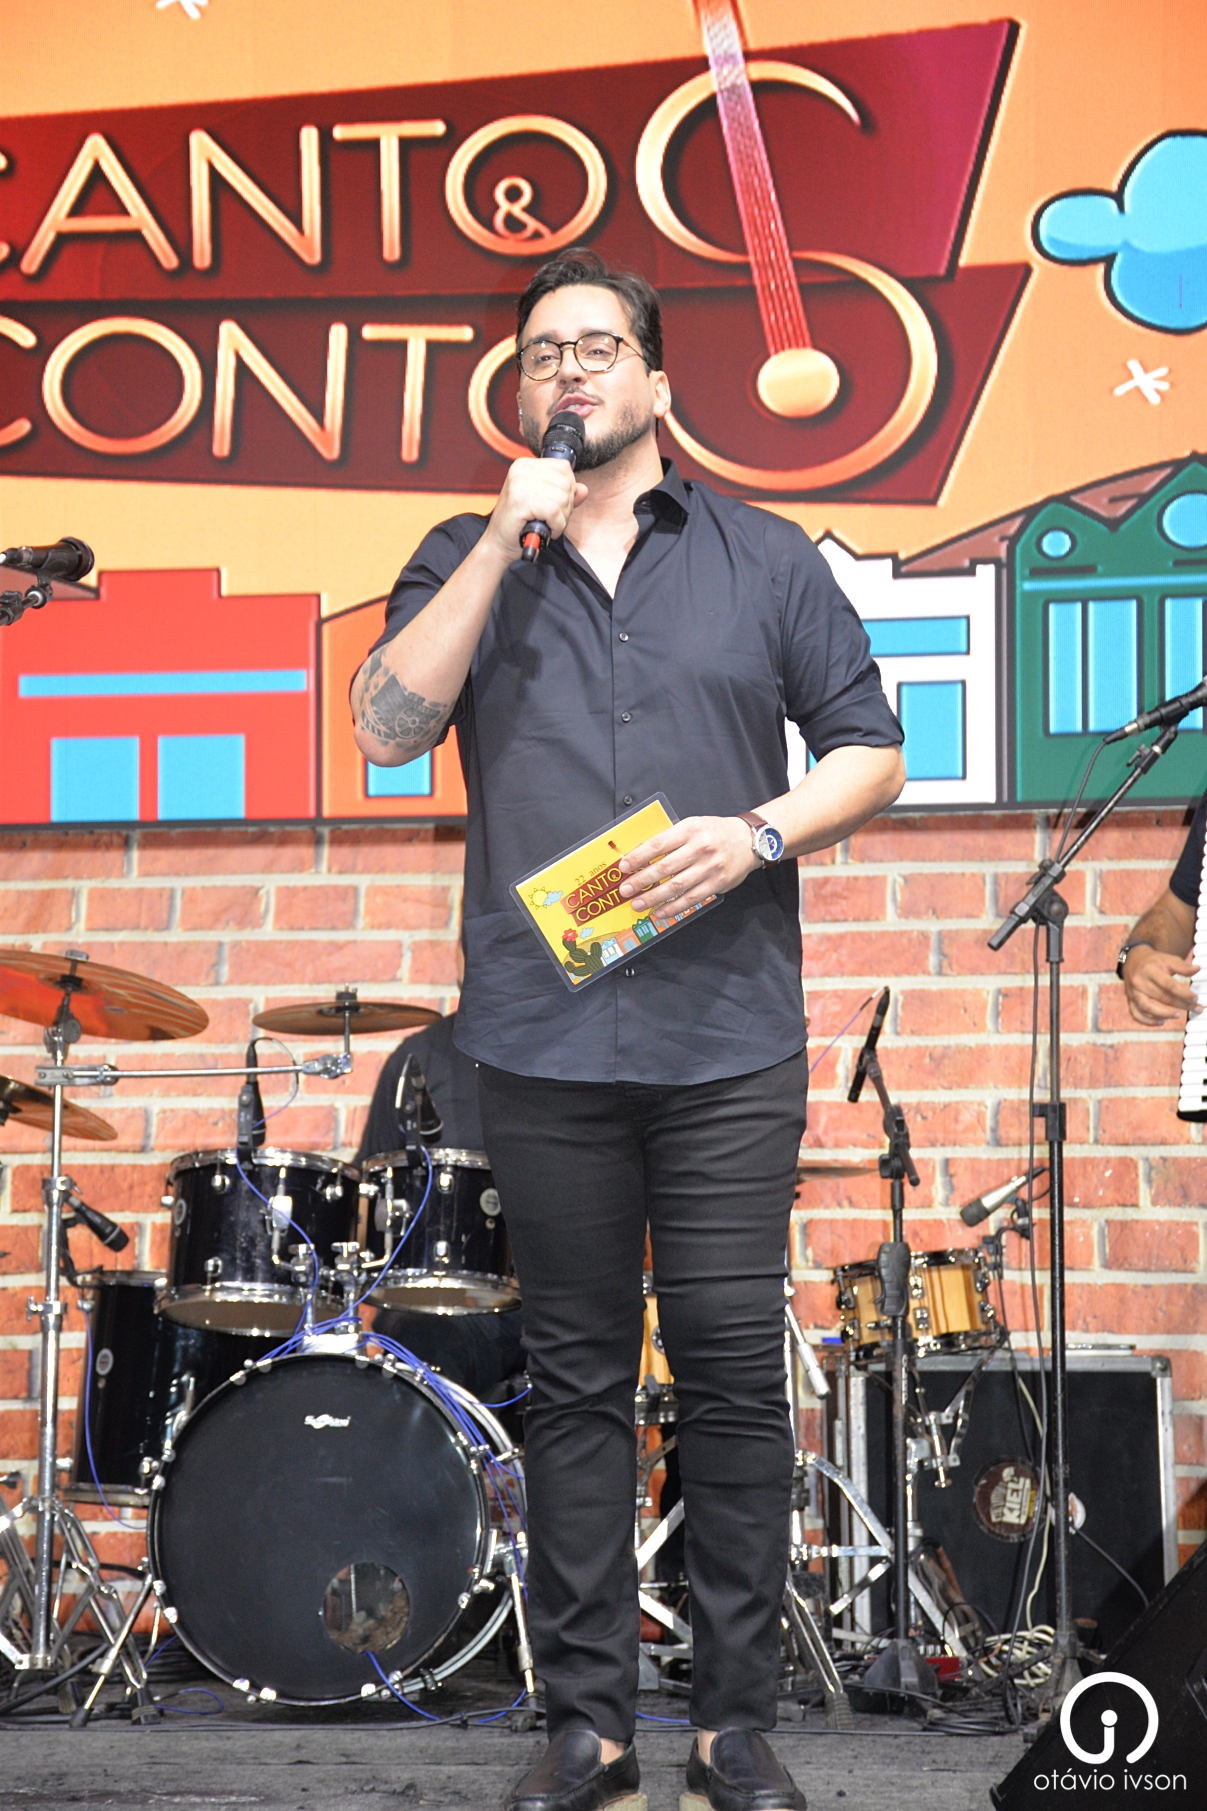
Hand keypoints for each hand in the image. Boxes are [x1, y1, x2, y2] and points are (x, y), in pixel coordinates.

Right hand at [483, 457, 586, 561]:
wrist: (498, 544)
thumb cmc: (521, 524)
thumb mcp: (546, 504)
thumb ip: (565, 495)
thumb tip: (583, 489)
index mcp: (526, 465)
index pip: (564, 468)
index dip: (569, 489)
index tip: (557, 505)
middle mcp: (521, 470)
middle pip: (566, 483)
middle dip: (567, 506)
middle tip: (553, 519)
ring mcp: (519, 483)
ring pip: (562, 498)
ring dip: (561, 518)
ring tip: (549, 525)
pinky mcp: (519, 500)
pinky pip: (554, 511)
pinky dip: (556, 525)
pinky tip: (548, 530)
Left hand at [617, 816, 757, 914]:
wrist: (749, 840)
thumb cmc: (715, 832)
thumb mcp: (693, 826)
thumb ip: (672, 839)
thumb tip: (642, 856)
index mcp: (690, 830)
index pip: (658, 844)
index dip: (638, 857)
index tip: (624, 867)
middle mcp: (700, 848)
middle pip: (665, 867)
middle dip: (641, 880)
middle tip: (625, 890)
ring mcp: (709, 868)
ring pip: (676, 886)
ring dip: (654, 897)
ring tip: (638, 904)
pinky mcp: (717, 884)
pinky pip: (691, 899)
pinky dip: (674, 908)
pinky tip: (660, 912)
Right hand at [1123, 946, 1198, 1024]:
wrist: (1133, 961)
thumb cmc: (1154, 962)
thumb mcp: (1167, 959)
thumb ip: (1182, 966)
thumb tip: (1197, 969)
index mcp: (1149, 970)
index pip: (1168, 985)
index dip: (1183, 993)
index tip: (1195, 998)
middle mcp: (1139, 982)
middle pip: (1161, 997)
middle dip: (1180, 1004)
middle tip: (1195, 1008)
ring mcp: (1133, 992)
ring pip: (1147, 1008)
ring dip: (1164, 1014)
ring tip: (1178, 1015)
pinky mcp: (1130, 1000)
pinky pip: (1136, 1014)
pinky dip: (1148, 1021)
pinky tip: (1162, 1021)